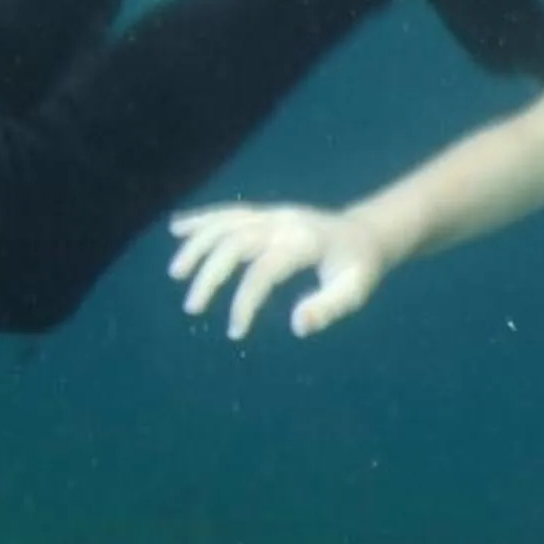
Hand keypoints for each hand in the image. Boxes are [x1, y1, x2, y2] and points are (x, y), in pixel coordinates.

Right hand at [167, 203, 392, 338]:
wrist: (366, 234)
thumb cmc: (359, 268)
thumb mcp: (355, 291)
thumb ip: (329, 308)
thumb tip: (298, 327)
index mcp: (305, 242)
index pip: (264, 270)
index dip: (246, 301)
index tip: (236, 331)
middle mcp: (284, 222)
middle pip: (236, 242)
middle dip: (210, 274)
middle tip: (193, 307)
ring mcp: (273, 214)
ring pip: (226, 223)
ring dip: (197, 245)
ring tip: (177, 273)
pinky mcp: (265, 212)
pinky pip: (229, 212)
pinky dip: (202, 219)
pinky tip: (177, 229)